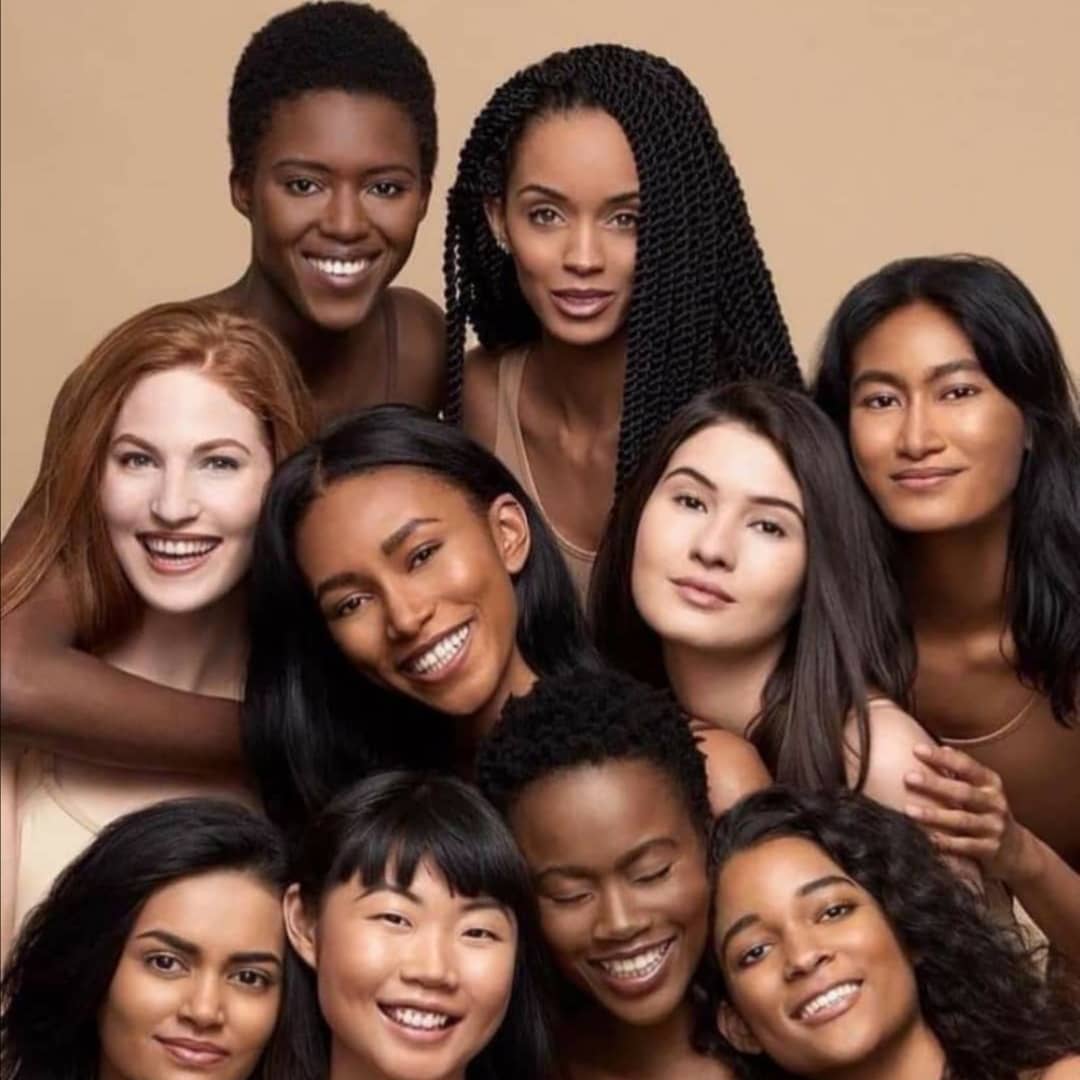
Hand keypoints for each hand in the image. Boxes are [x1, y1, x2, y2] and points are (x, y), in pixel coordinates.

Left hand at [903, 743, 1036, 884]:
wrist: (1017, 849)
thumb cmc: (986, 810)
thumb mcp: (980, 787)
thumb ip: (961, 770)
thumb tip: (942, 748)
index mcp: (990, 783)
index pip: (966, 766)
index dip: (941, 758)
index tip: (916, 749)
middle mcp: (994, 803)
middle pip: (963, 792)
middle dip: (934, 784)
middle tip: (908, 777)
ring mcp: (993, 827)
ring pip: (962, 820)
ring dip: (934, 815)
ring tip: (908, 810)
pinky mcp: (990, 849)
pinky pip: (965, 846)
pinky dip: (946, 843)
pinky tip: (927, 838)